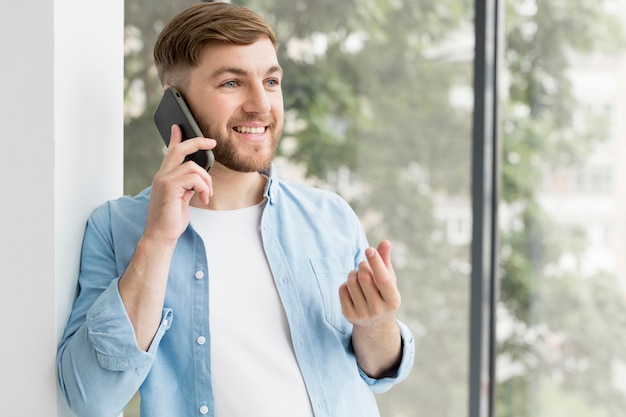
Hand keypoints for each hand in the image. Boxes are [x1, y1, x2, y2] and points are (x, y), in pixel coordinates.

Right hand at [144, 124, 215, 245]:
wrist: (161, 236)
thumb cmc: (171, 220)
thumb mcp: (182, 198)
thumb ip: (187, 185)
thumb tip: (199, 178)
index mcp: (164, 177)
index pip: (170, 152)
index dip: (174, 138)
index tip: (178, 127)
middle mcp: (162, 175)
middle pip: (180, 149)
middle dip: (197, 142)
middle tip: (212, 143)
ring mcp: (164, 180)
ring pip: (193, 167)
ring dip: (206, 180)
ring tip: (207, 194)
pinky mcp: (169, 187)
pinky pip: (194, 178)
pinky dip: (204, 188)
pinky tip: (203, 199)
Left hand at [339, 240, 400, 328]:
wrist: (375, 324)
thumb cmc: (383, 294)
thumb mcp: (388, 279)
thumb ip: (385, 260)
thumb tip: (385, 242)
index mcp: (393, 300)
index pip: (383, 280)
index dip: (376, 263)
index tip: (369, 249)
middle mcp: (378, 310)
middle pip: (364, 277)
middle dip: (363, 265)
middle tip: (365, 266)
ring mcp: (362, 314)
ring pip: (351, 281)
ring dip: (353, 273)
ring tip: (359, 278)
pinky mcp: (348, 315)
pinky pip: (342, 289)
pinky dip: (346, 283)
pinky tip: (353, 289)